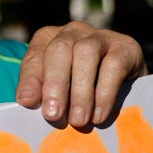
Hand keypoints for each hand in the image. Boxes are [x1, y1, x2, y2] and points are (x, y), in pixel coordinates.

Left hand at [15, 21, 145, 127]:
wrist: (124, 85)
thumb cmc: (80, 91)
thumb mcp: (57, 91)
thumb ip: (41, 93)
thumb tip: (26, 100)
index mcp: (47, 39)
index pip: (34, 57)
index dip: (30, 80)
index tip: (27, 102)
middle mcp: (72, 32)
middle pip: (59, 49)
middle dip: (55, 83)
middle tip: (53, 115)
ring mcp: (100, 36)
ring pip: (86, 53)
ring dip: (80, 91)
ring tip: (79, 120)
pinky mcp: (125, 47)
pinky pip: (114, 65)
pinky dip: (105, 93)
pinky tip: (99, 115)